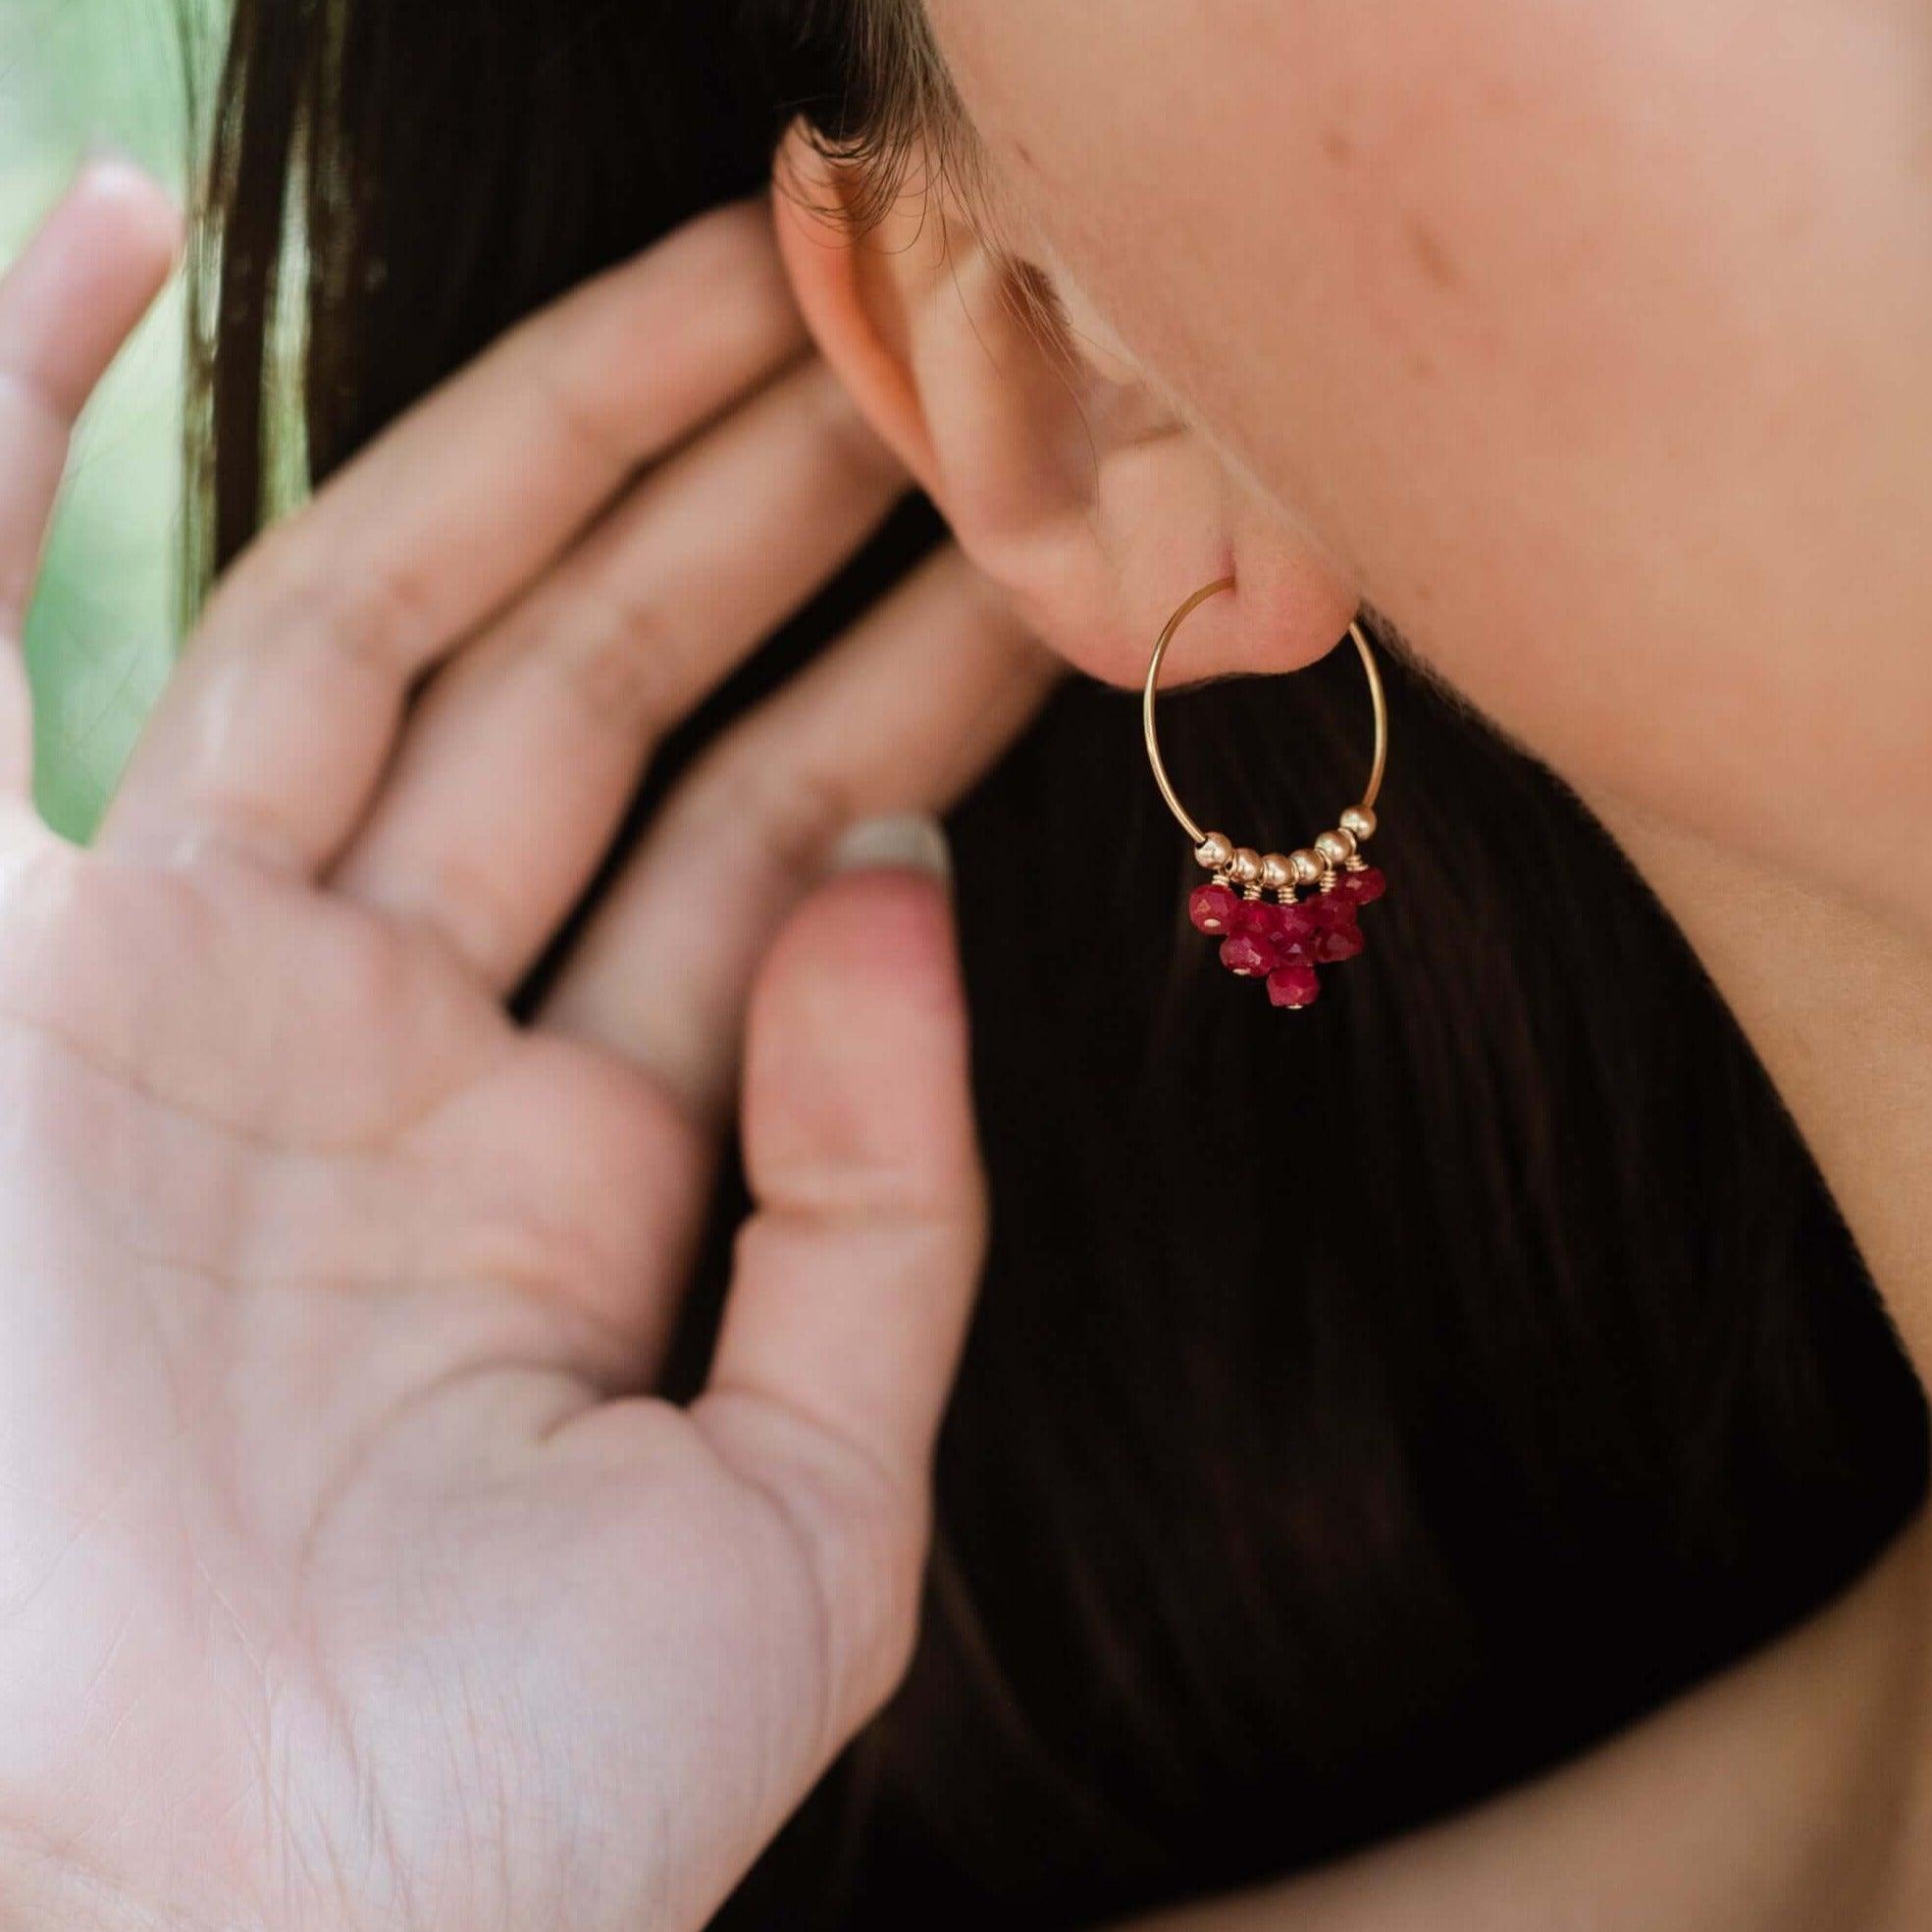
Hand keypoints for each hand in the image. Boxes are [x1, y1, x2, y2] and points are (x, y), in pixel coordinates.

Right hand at [0, 162, 1051, 1929]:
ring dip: (551, 432)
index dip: (916, 670)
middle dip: (760, 497)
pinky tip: (108, 225)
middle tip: (921, 321)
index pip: (782, 831)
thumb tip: (891, 884)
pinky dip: (6, 430)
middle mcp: (388, 1043)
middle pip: (603, 685)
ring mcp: (183, 990)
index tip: (1053, 528)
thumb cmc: (518, 1811)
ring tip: (741, 255)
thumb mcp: (806, 1513)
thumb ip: (875, 1205)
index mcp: (580, 1159)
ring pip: (392, 622)